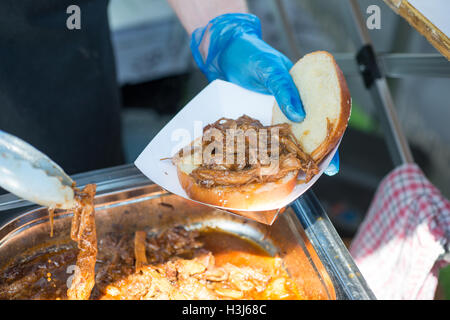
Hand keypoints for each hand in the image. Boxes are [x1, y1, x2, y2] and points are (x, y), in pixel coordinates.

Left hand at [190, 13, 338, 174]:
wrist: (224, 53)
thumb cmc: (252, 55)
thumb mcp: (270, 68)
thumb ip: (284, 88)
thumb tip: (298, 116)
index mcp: (303, 96)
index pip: (322, 123)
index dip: (329, 146)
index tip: (331, 168)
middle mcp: (289, 110)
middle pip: (304, 138)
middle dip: (306, 159)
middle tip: (308, 179)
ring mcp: (270, 118)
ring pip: (282, 143)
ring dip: (283, 160)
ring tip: (286, 180)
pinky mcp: (253, 121)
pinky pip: (259, 140)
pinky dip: (261, 153)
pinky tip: (260, 166)